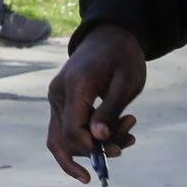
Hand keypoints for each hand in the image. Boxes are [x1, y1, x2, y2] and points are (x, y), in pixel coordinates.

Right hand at [45, 25, 146, 184]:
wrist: (109, 37)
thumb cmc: (122, 57)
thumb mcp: (126, 82)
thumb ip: (110, 110)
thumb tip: (97, 138)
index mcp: (75, 86)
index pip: (72, 129)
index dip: (92, 147)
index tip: (116, 149)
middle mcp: (58, 94)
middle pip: (67, 138)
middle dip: (98, 148)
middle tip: (130, 138)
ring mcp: (56, 99)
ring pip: (63, 139)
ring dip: (93, 148)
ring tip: (127, 137)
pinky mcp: (60, 103)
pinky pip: (65, 131)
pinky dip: (85, 142)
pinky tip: (110, 145)